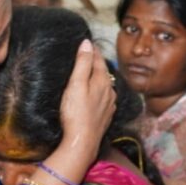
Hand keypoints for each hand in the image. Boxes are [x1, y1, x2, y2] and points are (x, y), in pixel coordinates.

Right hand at [59, 40, 115, 163]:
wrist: (82, 142)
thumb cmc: (76, 113)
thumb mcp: (76, 84)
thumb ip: (82, 63)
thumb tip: (87, 43)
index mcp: (102, 81)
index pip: (98, 60)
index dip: (92, 50)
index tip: (88, 42)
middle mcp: (110, 91)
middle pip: (103, 72)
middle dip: (96, 62)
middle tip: (90, 54)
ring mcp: (109, 104)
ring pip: (106, 85)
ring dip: (99, 77)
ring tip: (92, 72)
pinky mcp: (106, 116)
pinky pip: (105, 98)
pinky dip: (100, 91)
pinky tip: (96, 94)